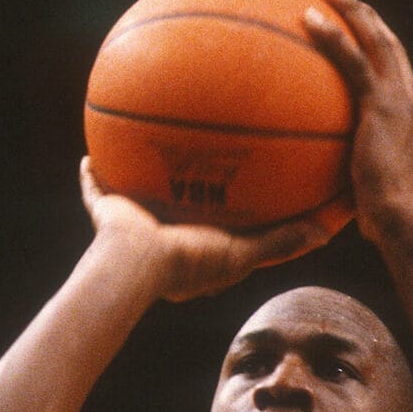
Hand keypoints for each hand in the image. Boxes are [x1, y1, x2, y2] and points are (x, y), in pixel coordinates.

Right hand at [79, 159, 347, 303]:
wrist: (136, 264)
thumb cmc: (189, 262)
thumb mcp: (241, 253)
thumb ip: (278, 242)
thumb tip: (322, 234)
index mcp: (194, 248)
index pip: (214, 227)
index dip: (226, 212)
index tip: (241, 192)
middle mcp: (162, 235)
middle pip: (175, 205)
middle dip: (184, 188)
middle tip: (196, 161)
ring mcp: (131, 225)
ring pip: (135, 195)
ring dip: (138, 176)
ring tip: (145, 147)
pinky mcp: (105, 213)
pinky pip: (95, 189)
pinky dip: (91, 175)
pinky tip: (90, 154)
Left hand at [305, 0, 412, 245]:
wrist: (402, 222)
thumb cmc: (382, 220)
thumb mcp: (364, 189)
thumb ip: (347, 173)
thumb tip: (318, 185)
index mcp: (409, 116)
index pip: (394, 67)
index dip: (375, 41)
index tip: (354, 25)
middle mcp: (409, 100)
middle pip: (388, 42)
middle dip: (363, 13)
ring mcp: (398, 100)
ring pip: (376, 39)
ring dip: (350, 9)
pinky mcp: (381, 107)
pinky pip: (352, 61)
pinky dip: (332, 36)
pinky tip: (309, 19)